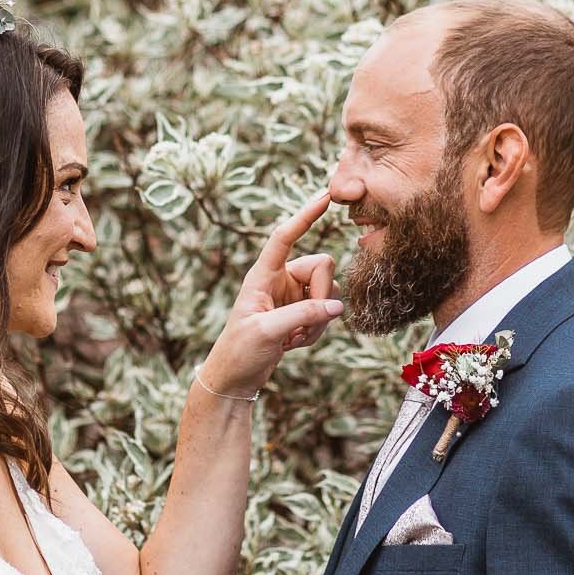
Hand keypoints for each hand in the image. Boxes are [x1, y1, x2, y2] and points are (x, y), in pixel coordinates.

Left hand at [199, 189, 342, 395]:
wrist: (235, 378)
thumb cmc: (240, 351)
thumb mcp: (268, 332)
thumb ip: (303, 315)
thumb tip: (338, 307)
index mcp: (262, 275)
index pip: (284, 236)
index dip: (304, 216)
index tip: (325, 196)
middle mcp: (280, 279)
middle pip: (323, 266)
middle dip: (322, 296)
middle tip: (303, 325)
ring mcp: (293, 295)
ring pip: (330, 291)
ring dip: (319, 320)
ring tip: (292, 339)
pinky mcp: (301, 312)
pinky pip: (327, 311)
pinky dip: (317, 330)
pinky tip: (294, 344)